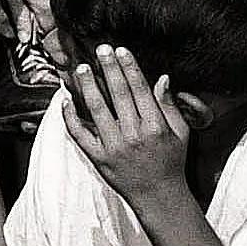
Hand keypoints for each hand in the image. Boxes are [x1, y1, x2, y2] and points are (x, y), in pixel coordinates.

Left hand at [65, 44, 188, 208]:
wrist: (158, 196)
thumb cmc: (171, 162)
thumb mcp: (180, 133)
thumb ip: (170, 106)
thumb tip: (163, 78)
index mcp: (155, 127)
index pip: (139, 89)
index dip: (129, 67)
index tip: (120, 50)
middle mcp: (134, 135)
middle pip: (117, 94)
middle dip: (108, 68)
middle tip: (100, 49)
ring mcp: (113, 147)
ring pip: (96, 109)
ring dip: (87, 86)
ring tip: (81, 68)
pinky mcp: (98, 157)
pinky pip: (79, 134)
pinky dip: (70, 116)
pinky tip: (66, 100)